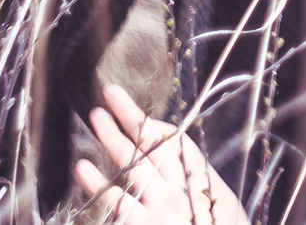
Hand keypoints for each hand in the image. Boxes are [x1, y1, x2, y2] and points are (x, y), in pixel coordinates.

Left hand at [75, 85, 248, 224]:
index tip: (137, 111)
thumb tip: (178, 164)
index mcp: (201, 183)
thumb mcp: (221, 209)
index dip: (155, 126)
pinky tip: (84, 168)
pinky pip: (118, 204)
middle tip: (108, 95)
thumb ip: (199, 187)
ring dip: (113, 139)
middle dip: (130, 118)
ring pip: (134, 166)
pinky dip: (100, 184)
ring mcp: (161, 210)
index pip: (176, 144)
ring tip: (95, 117)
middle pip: (152, 146)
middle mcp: (181, 192)